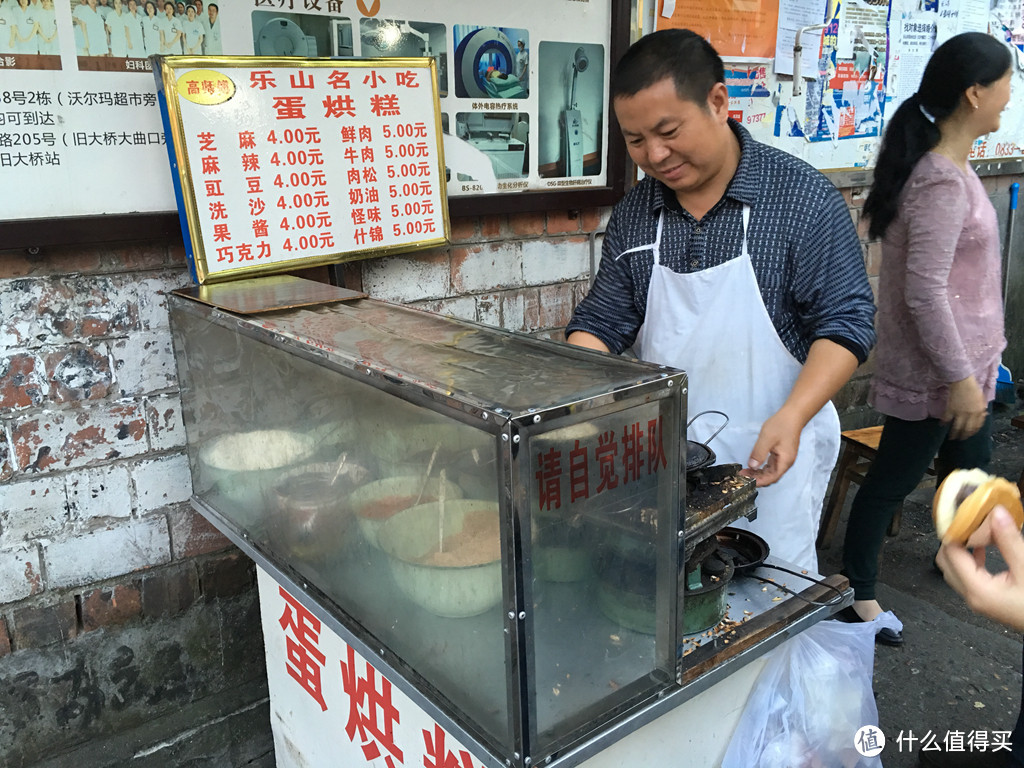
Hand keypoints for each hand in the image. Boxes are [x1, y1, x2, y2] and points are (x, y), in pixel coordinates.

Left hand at [739, 409, 801, 486]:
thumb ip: (759, 453)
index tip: (746, 481)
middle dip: (757, 478)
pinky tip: (754, 465)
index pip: (772, 478)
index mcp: (785, 461)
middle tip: (742, 475)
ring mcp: (784, 458)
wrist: (793, 415)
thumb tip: (752, 466)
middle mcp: (786, 462)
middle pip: (771, 476)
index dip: (759, 482)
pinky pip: (771, 465)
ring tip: (746, 471)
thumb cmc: (781, 425)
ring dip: (759, 473)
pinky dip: (762, 467)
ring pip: (771, 471)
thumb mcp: (767, 438)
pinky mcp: (782, 454)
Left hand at [935, 506, 1023, 632]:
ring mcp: (978, 600)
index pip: (950, 553)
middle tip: (968, 521)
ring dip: (961, 549)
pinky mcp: (986, 600)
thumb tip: (996, 514)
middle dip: (954, 539)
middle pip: (946, 561)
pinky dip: (970, 559)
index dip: (954, 532)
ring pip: (955, 569)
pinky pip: (968, 576)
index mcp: (977, 590)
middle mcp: (972, 597)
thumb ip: (1009, 541)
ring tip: (975, 531)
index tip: (963, 515)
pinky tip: (982, 548)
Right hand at [942, 375, 986, 439]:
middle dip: (963, 435)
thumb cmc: (973, 388)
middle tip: (960, 439)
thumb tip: (983, 415)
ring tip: (951, 437)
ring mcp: (960, 412)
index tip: (970, 434)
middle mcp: (970, 414)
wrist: (963, 381)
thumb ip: (982, 408)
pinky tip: (942, 425)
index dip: (973, 431)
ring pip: (957, 427)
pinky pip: (947, 419)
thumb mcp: (982, 399)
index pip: (977, 426)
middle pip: (967, 429)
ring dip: (954, 433)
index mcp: (979, 412)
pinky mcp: (950, 409)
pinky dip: (944, 423)